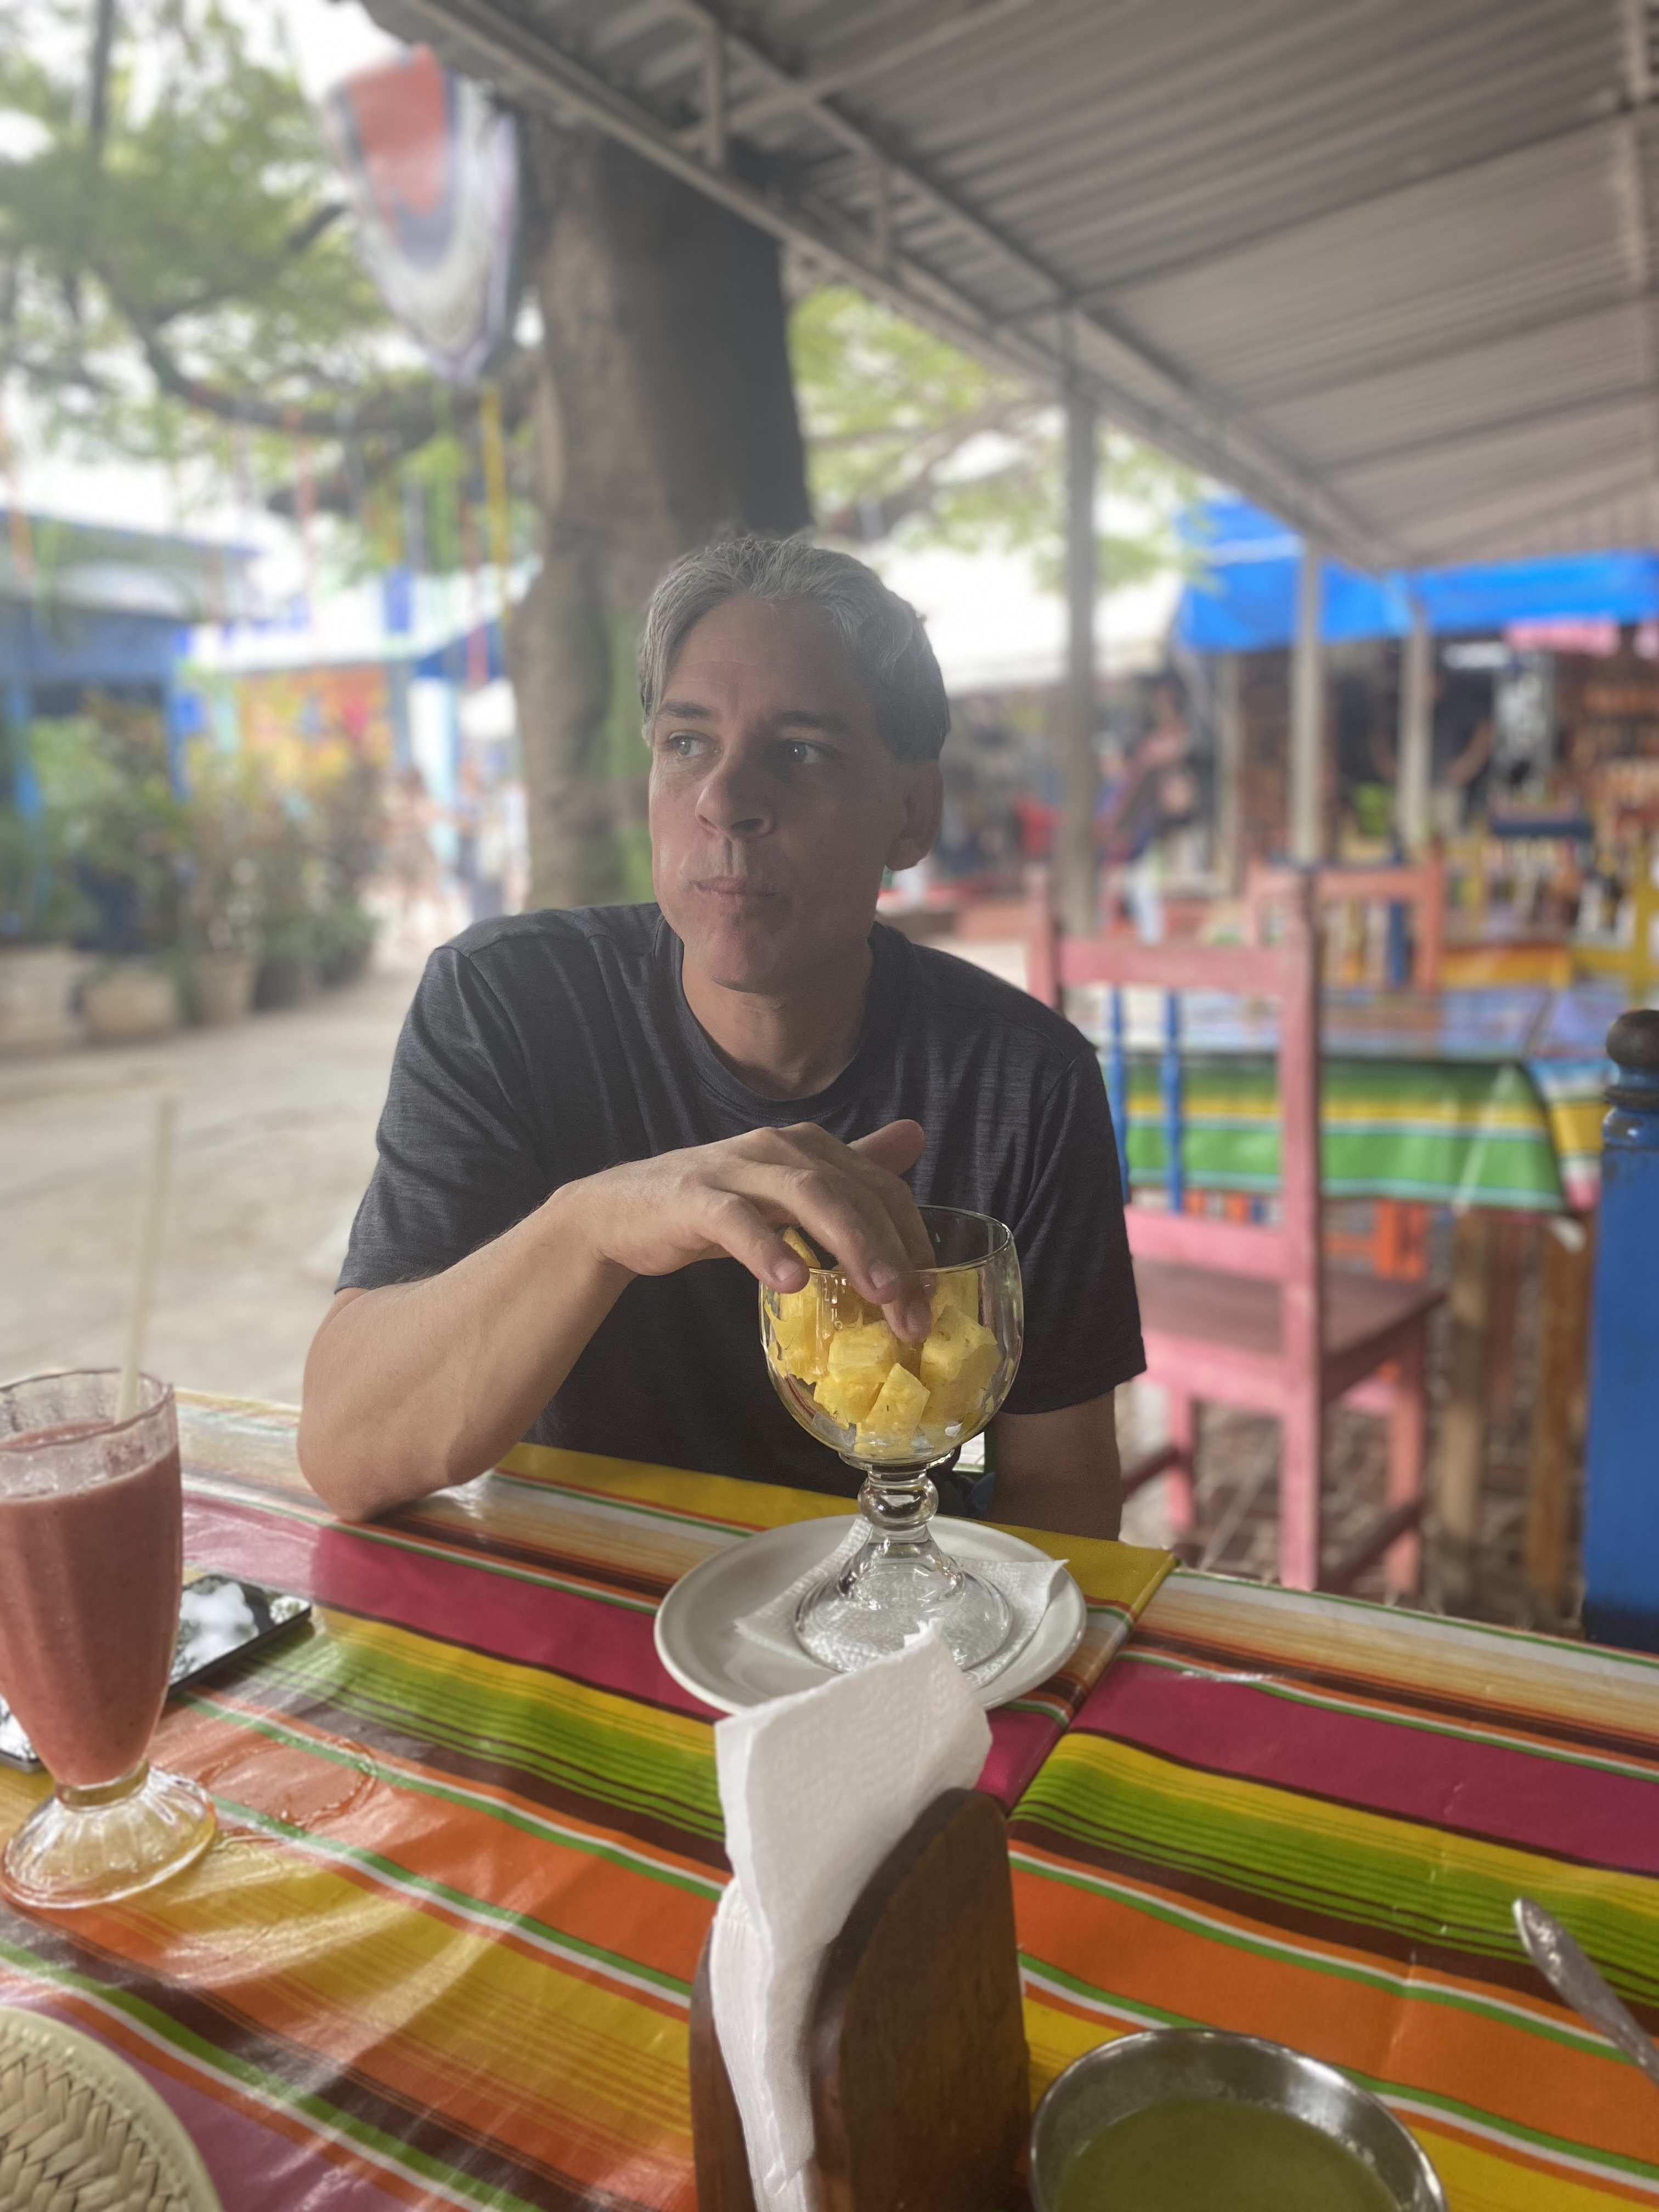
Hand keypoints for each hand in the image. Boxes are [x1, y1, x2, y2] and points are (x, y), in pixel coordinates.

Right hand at [569, 1120, 936, 1336]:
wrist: (621, 1211)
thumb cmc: (714, 1205)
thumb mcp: (788, 1188)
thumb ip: (850, 1170)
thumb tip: (915, 1137)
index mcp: (807, 1147)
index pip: (878, 1186)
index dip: (912, 1238)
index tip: (931, 1294)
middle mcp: (778, 1147)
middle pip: (852, 1192)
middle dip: (891, 1251)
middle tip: (914, 1310)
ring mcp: (734, 1168)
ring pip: (806, 1196)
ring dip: (849, 1243)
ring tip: (878, 1292)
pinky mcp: (693, 1196)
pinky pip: (735, 1220)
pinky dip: (766, 1247)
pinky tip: (791, 1281)